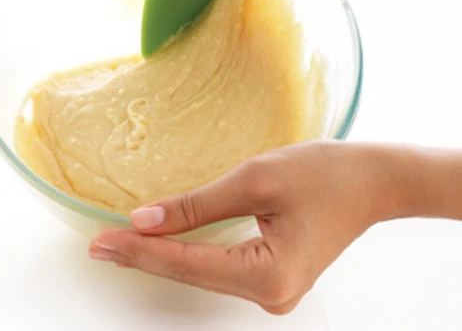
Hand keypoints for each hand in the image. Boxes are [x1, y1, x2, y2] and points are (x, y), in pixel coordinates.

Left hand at [89, 140, 395, 313]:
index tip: (101, 241)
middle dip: (142, 257)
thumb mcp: (254, 179)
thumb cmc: (323, 173)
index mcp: (267, 273)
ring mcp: (273, 290)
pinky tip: (161, 246)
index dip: (139, 251)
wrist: (370, 180)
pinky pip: (218, 269)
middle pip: (190, 274)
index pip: (185, 263)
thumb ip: (196, 206)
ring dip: (160, 257)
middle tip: (97, 245)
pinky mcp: (271, 277)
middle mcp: (270, 294)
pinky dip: (186, 255)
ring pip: (201, 275)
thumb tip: (145, 220)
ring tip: (118, 245)